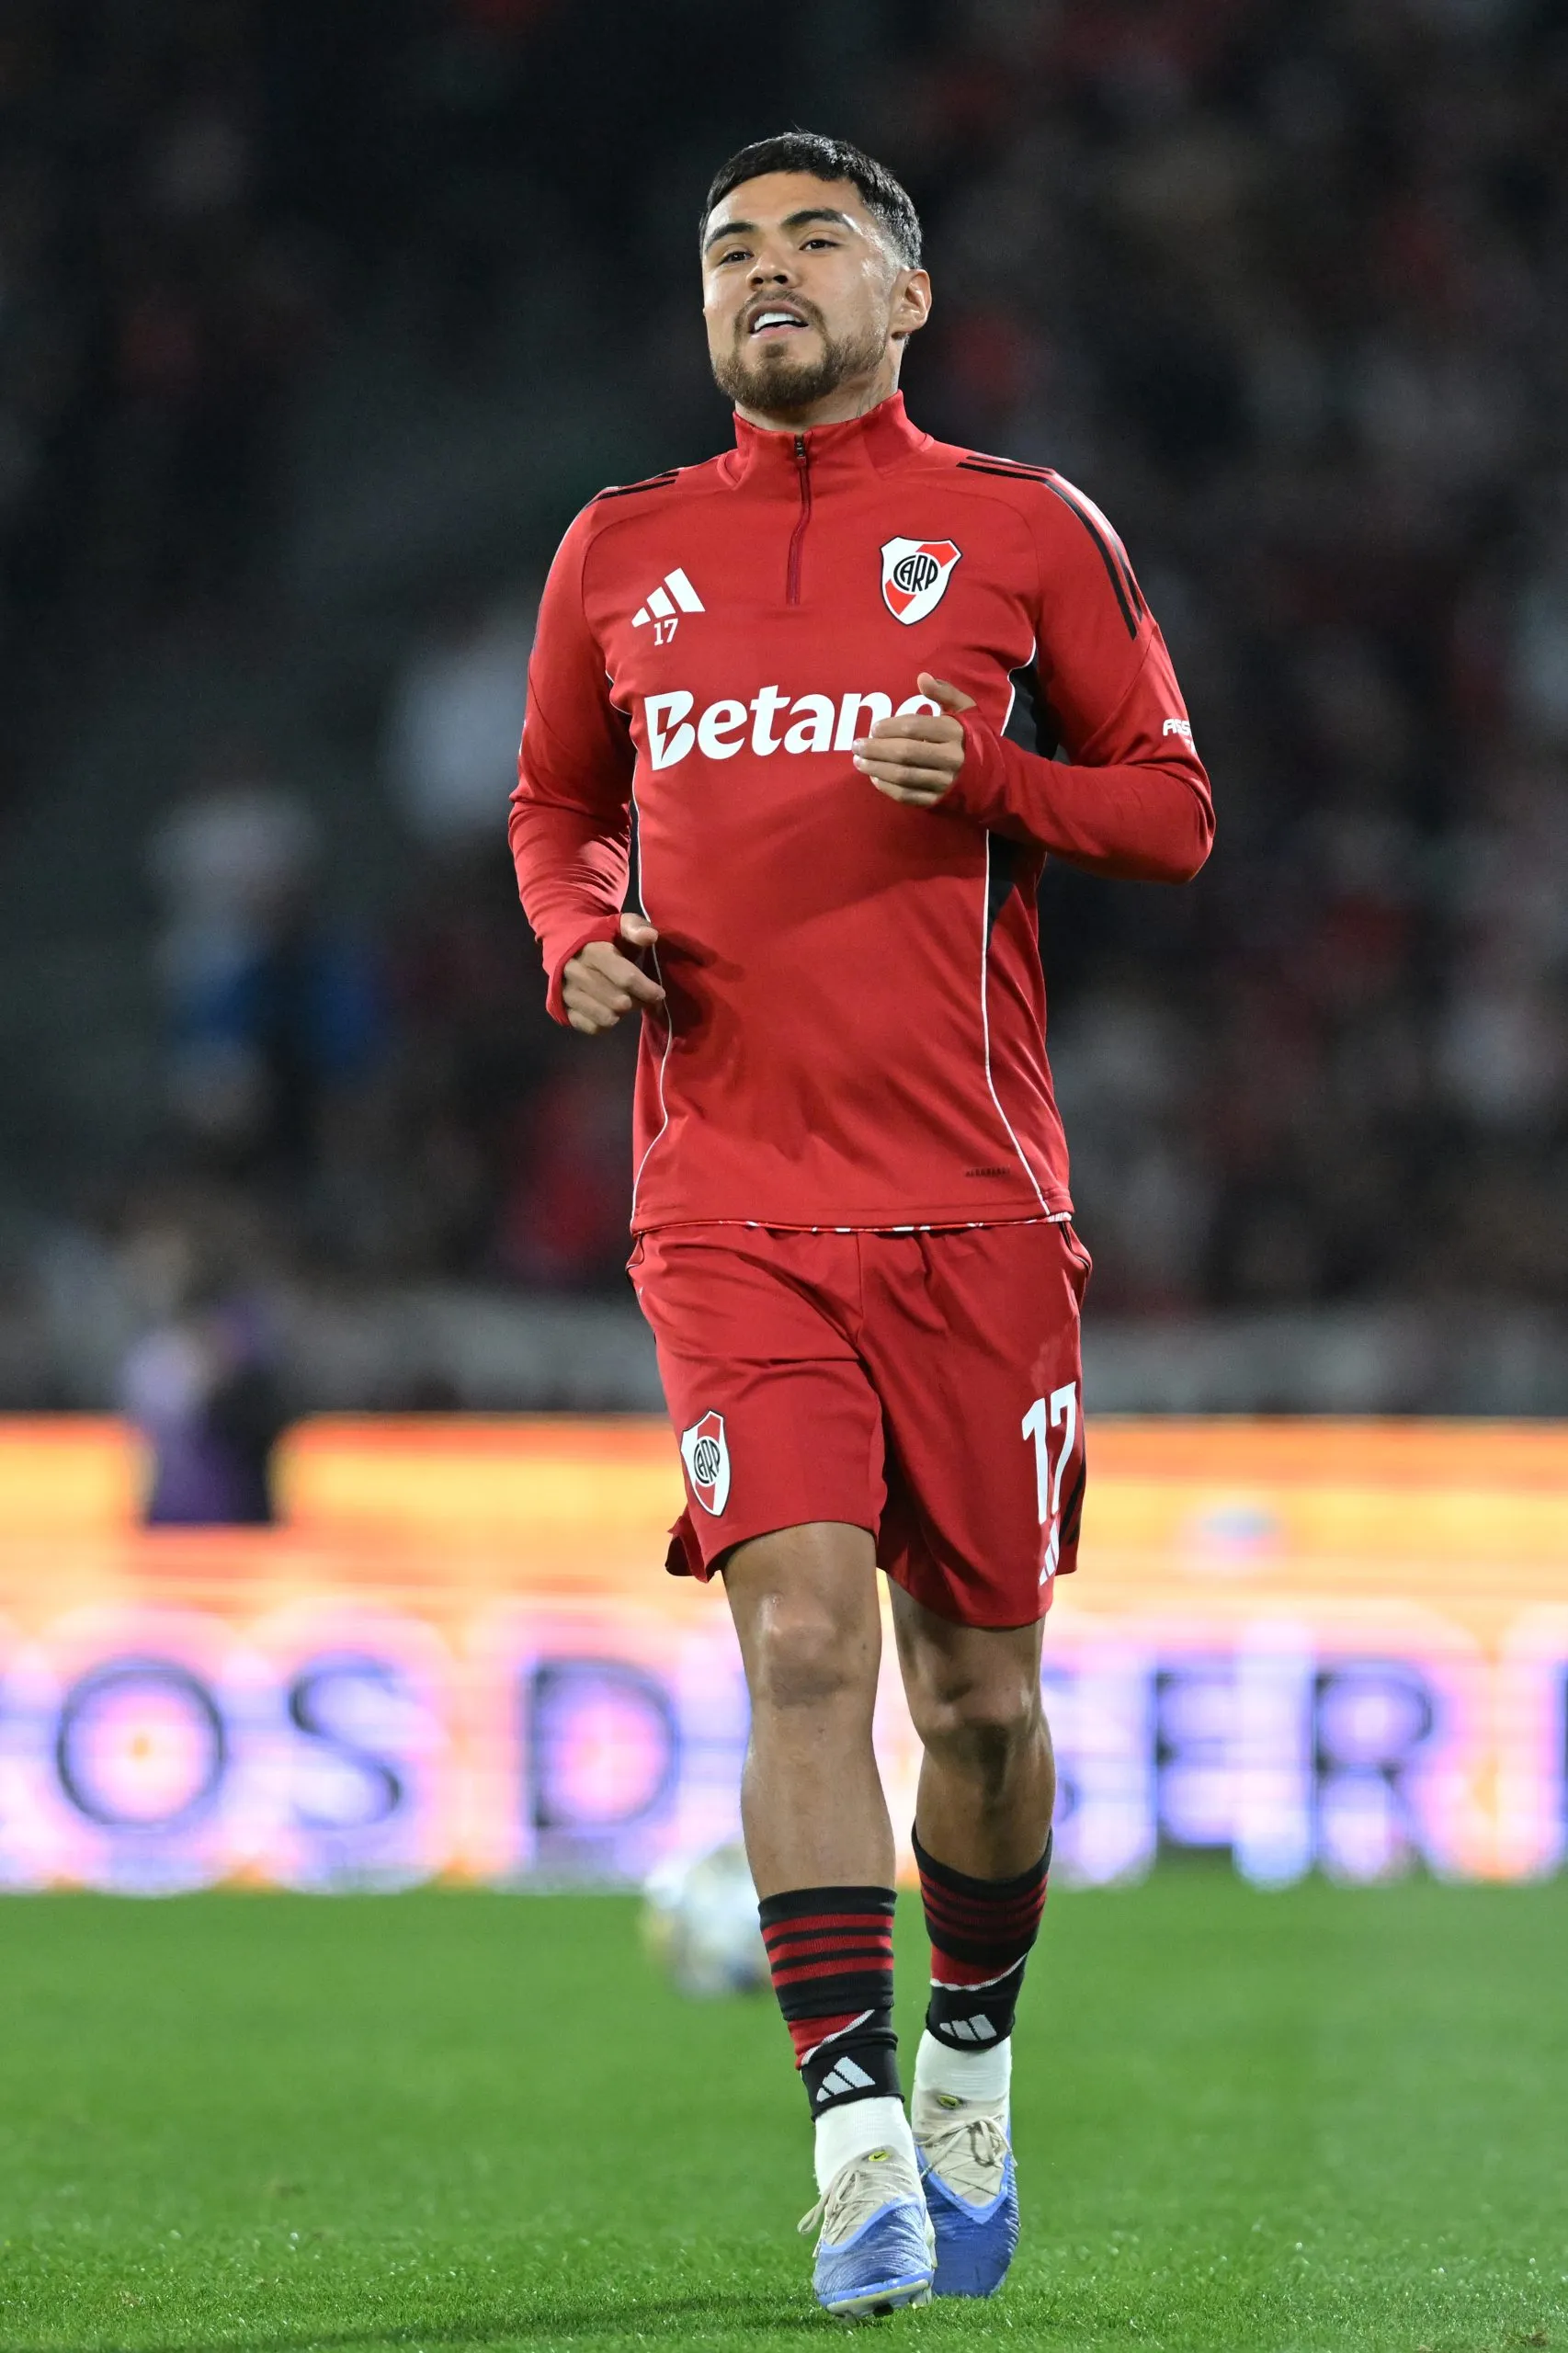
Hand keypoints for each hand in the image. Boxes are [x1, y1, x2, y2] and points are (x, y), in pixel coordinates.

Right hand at [562, 912, 664, 1034]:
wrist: (562, 941)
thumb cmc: (600, 935)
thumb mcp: (618, 924)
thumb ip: (635, 927)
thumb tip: (651, 936)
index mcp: (592, 951)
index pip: (626, 978)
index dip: (647, 989)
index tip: (659, 994)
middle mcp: (575, 973)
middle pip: (619, 1002)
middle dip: (637, 1002)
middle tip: (642, 997)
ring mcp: (566, 993)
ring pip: (606, 1017)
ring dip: (622, 1013)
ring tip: (625, 1001)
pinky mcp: (562, 1009)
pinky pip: (592, 1027)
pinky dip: (606, 1023)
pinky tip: (609, 1010)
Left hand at [853, 672, 975, 805]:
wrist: (996, 779)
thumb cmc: (974, 739)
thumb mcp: (966, 711)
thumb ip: (944, 693)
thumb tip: (921, 677)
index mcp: (955, 733)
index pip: (915, 728)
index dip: (890, 727)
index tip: (873, 728)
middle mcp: (950, 758)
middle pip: (905, 753)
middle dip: (876, 749)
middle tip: (857, 745)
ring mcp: (944, 782)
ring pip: (903, 776)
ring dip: (876, 768)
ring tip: (859, 761)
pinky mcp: (938, 801)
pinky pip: (907, 796)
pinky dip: (887, 788)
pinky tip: (875, 778)